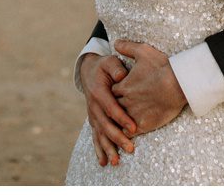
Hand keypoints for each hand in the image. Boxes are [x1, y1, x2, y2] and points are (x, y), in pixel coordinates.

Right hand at [79, 52, 134, 166]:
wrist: (89, 71)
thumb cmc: (104, 67)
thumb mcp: (110, 62)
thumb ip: (116, 68)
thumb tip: (123, 76)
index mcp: (98, 92)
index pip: (111, 108)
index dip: (122, 118)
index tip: (134, 128)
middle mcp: (93, 106)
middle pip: (106, 125)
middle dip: (118, 138)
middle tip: (130, 148)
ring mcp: (92, 115)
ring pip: (100, 134)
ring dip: (108, 148)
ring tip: (116, 161)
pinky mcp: (94, 121)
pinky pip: (96, 137)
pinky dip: (100, 150)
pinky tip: (104, 162)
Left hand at [110, 40, 185, 133]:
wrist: (180, 84)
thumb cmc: (163, 67)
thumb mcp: (143, 51)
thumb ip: (127, 47)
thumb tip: (115, 43)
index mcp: (124, 85)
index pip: (111, 91)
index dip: (114, 92)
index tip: (119, 92)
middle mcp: (126, 100)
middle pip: (113, 106)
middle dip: (115, 106)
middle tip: (117, 108)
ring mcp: (134, 113)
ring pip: (119, 120)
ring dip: (119, 120)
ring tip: (120, 122)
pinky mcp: (144, 124)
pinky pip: (129, 132)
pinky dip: (127, 132)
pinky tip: (129, 131)